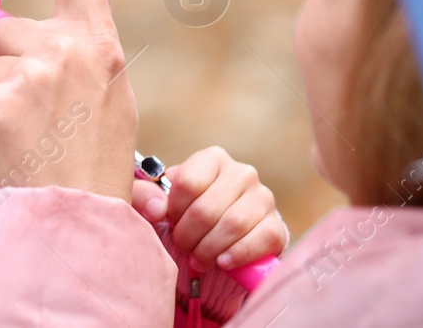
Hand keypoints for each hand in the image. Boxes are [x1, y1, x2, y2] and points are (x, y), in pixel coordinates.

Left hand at [0, 0, 137, 201]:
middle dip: (8, 73)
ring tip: (23, 140)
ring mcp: (31, 74)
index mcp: (99, 43)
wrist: (78, 220)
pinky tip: (4, 152)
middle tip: (37, 120)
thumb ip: (83, 44)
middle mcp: (68, 49)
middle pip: (7, 32)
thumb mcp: (105, 91)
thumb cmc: (91, 158)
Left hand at [132, 146, 286, 272]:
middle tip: (183, 246)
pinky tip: (223, 262)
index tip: (171, 222)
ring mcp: (263, 198)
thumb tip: (157, 209)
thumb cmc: (189, 216)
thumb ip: (145, 197)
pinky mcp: (276, 226)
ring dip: (209, 249)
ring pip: (232, 225)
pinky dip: (237, 255)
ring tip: (199, 259)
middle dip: (188, 236)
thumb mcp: (162, 201)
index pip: (187, 183)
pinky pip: (258, 241)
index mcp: (213, 159)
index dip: (173, 210)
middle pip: (207, 208)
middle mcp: (242, 173)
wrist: (225, 239)